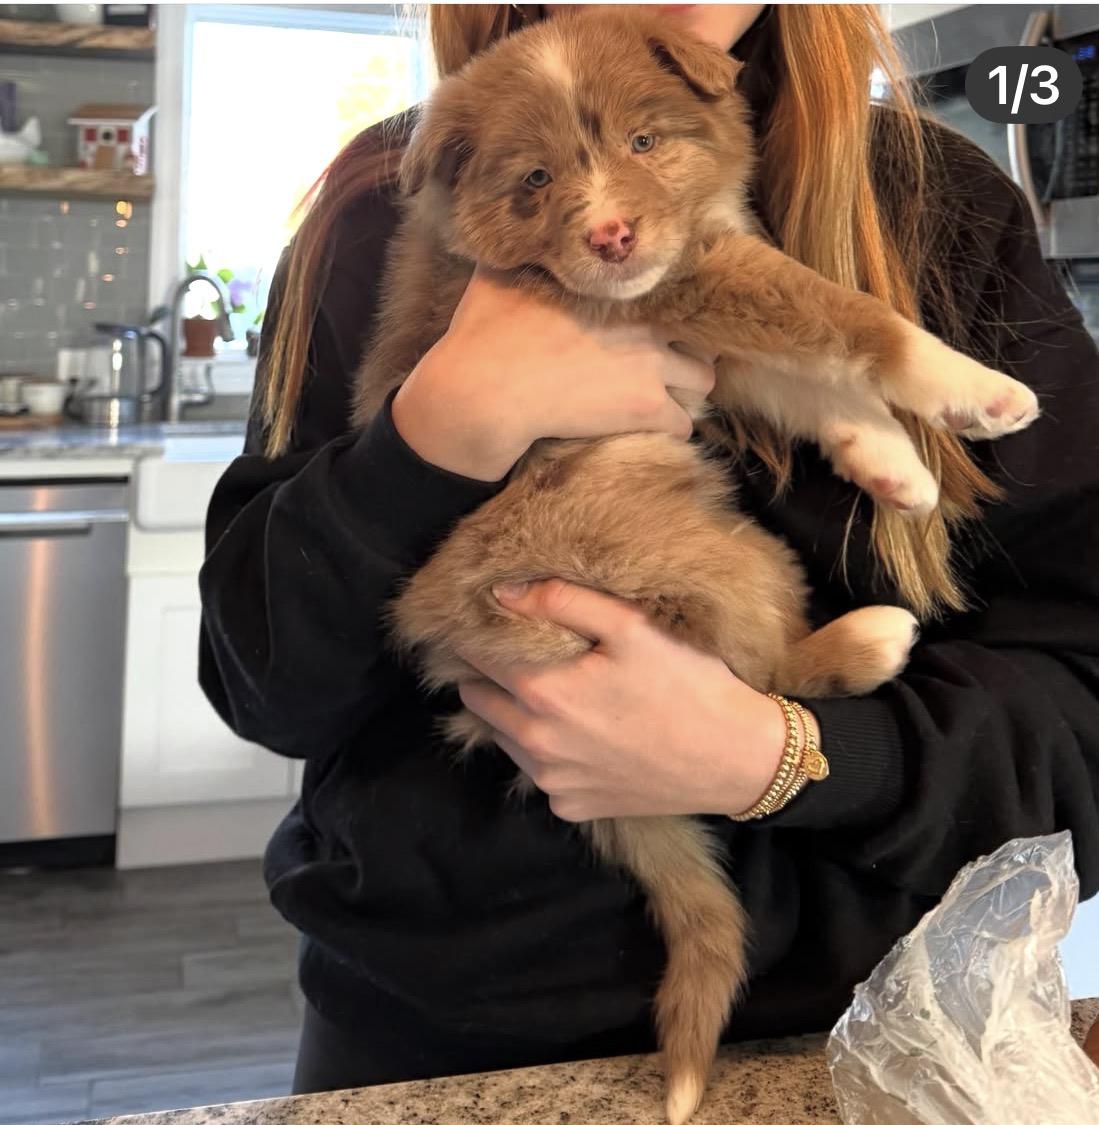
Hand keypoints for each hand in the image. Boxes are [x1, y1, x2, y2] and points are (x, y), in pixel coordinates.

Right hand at [391, 267, 714, 481]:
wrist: (487, 391)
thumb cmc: (486, 333)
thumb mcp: (498, 275)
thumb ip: (520, 251)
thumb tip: (517, 227)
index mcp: (618, 289)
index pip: (677, 291)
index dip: (671, 312)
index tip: (660, 325)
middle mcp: (646, 323)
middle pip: (699, 336)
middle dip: (689, 353)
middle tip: (668, 367)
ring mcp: (650, 366)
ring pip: (703, 383)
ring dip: (687, 392)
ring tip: (666, 400)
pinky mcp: (645, 408)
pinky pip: (683, 424)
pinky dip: (672, 429)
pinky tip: (655, 431)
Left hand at [455, 579, 804, 821]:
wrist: (736, 758)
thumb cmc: (688, 682)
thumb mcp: (631, 626)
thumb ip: (561, 601)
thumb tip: (502, 590)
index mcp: (543, 693)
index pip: (476, 657)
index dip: (477, 634)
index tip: (485, 622)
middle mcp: (536, 744)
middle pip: (477, 700)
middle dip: (485, 674)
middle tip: (515, 654)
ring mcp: (551, 782)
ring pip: (502, 738)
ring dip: (511, 713)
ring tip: (550, 691)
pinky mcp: (571, 807)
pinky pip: (538, 773)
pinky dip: (545, 752)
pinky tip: (581, 734)